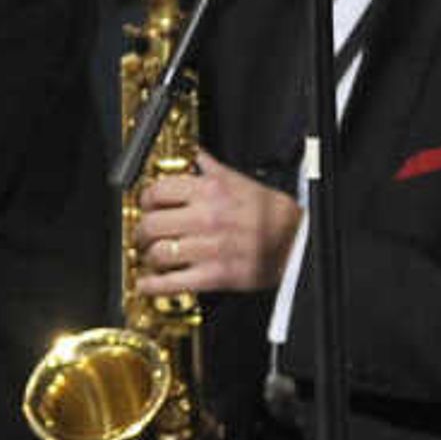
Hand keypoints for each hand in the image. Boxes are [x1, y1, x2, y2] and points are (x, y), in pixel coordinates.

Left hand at [131, 149, 298, 297]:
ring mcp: (210, 248)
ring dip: (148, 257)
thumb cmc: (273, 214)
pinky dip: (153, 285)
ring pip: (158, 253)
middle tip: (143, 235)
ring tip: (151, 256)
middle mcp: (207, 218)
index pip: (158, 191)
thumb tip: (195, 154)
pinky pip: (173, 282)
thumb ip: (212, 168)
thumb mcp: (243, 181)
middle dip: (142, 232)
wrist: (298, 243)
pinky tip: (147, 284)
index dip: (146, 200)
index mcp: (212, 191)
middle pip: (151, 224)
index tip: (146, 206)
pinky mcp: (215, 276)